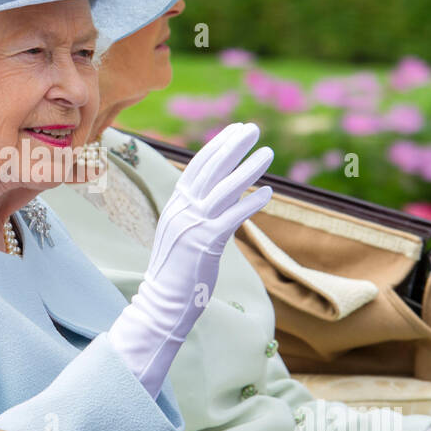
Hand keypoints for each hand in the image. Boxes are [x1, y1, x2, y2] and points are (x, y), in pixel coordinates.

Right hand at [109, 122, 273, 396]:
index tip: (235, 130)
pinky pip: (232, 217)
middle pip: (210, 170)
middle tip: (252, 128)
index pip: (197, 167)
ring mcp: (193, 225)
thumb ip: (197, 213)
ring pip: (223, 189)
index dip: (217, 146)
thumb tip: (221, 198)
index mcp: (175, 205)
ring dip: (247, 168)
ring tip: (268, 153)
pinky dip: (250, 202)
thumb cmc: (177, 272)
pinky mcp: (205, 243)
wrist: (162, 302)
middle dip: (232, 146)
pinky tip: (268, 192)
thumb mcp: (183, 234)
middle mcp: (182, 210)